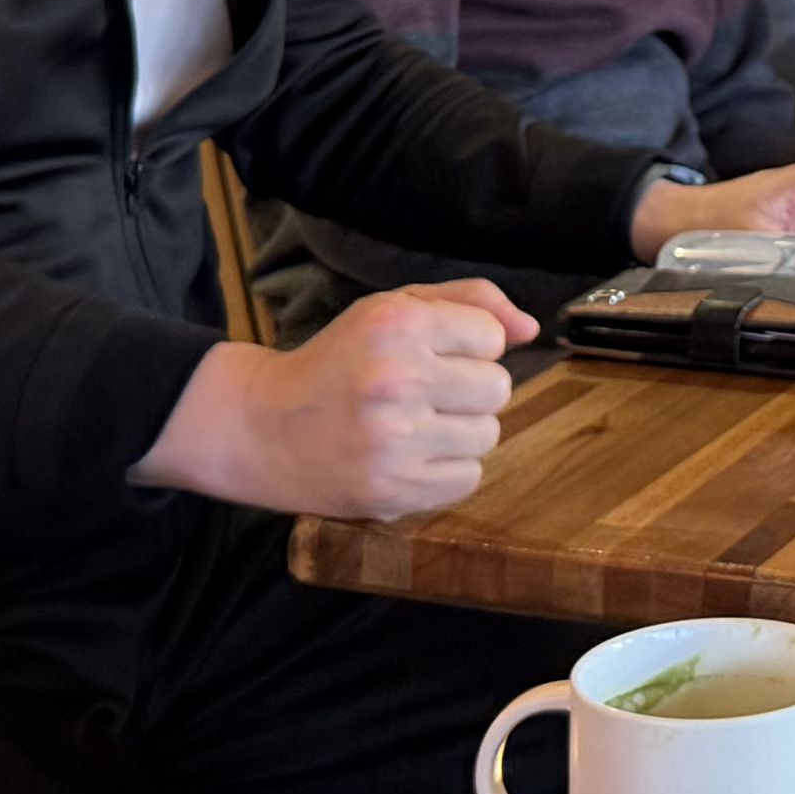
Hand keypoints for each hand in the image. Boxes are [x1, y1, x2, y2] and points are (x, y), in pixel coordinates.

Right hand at [137, 279, 534, 521]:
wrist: (262, 428)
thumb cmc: (340, 361)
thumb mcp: (392, 309)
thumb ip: (469, 303)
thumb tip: (532, 329)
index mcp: (396, 325)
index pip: (491, 337)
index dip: (468, 346)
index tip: (432, 355)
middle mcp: (396, 380)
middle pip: (498, 388)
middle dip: (469, 390)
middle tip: (424, 393)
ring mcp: (394, 441)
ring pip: (488, 435)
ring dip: (460, 431)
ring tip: (414, 426)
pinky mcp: (392, 491)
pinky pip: (468, 478)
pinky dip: (447, 470)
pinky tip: (410, 457)